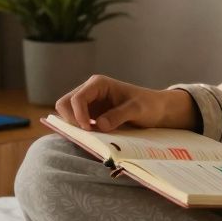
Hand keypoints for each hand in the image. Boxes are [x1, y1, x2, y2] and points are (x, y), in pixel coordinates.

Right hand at [54, 74, 196, 132]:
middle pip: (64, 104)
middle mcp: (89, 91)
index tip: (88, 129)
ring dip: (74, 125)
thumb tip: (100, 125)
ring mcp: (88, 104)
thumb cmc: (148, 105)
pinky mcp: (90, 115)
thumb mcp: (137, 109)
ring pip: (67, 113)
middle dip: (70, 119)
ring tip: (91, 135)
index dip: (78, 114)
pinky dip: (80, 130)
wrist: (156, 109)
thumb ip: (119, 115)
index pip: (77, 98)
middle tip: (86, 133)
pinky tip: (94, 136)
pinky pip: (76, 122)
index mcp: (98, 84)